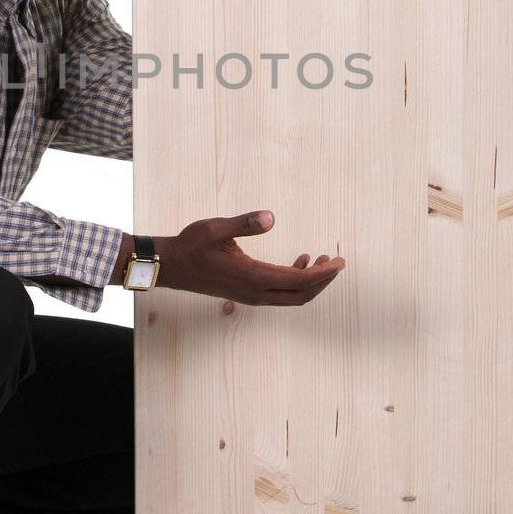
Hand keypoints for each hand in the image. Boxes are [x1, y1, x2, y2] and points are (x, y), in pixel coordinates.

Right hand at [156, 210, 344, 306]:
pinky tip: (298, 261)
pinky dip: (295, 280)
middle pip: (301, 295)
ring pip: (292, 297)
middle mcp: (255, 292)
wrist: (171, 267)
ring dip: (310, 281)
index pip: (298, 281)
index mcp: (252, 277)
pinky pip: (279, 293)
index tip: (341, 262)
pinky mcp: (247, 293)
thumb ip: (244, 223)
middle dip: (323, 280)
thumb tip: (271, 216)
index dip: (323, 273)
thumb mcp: (216, 228)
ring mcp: (251, 296)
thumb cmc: (192, 245)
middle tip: (338, 261)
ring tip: (323, 259)